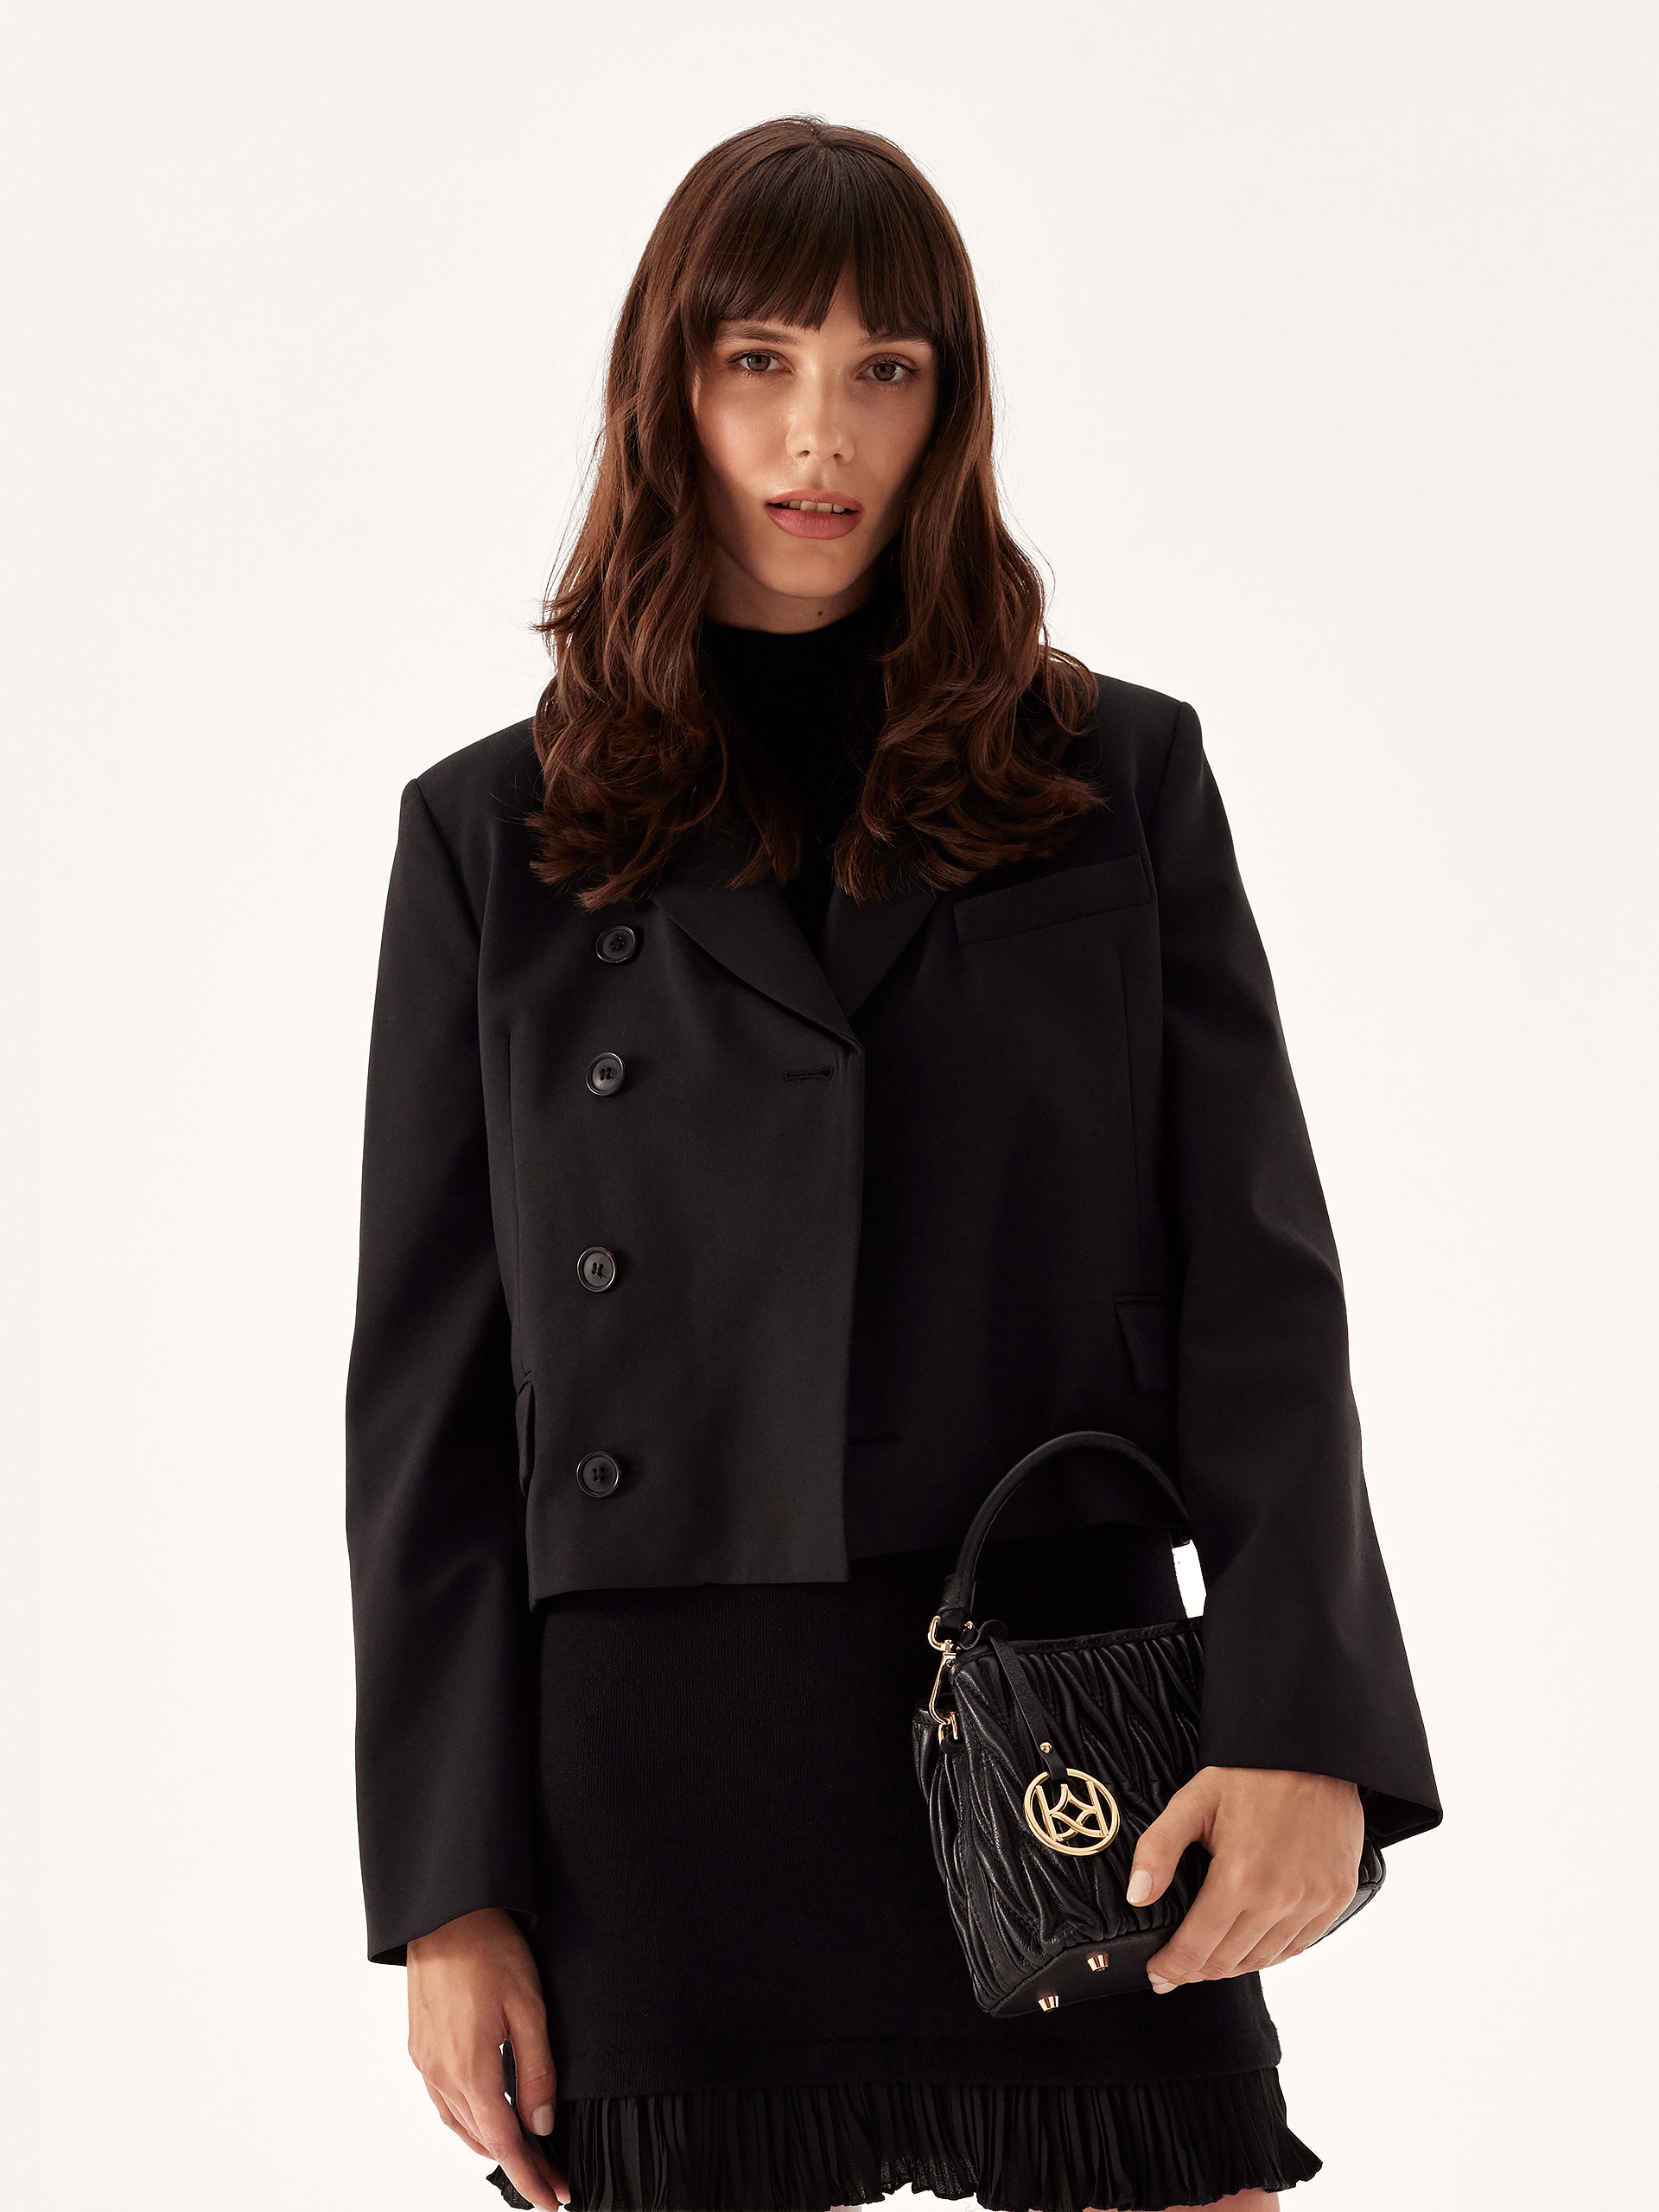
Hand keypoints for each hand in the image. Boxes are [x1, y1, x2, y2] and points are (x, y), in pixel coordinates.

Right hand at [406, 1907, 569, 2208]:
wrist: (445, 1913)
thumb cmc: (490, 1952)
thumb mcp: (529, 2008)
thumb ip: (537, 2071)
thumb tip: (543, 2126)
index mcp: (471, 2071)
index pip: (505, 2144)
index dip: (531, 2178)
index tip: (554, 2201)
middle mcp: (441, 2075)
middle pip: (483, 2140)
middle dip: (518, 2165)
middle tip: (552, 2178)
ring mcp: (425, 2063)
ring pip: (459, 2125)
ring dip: (492, 2145)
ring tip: (524, 2156)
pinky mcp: (419, 2048)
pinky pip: (444, 2101)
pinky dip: (468, 2121)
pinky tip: (486, 2115)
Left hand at [1127, 1765, 1362, 1991]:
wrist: (1312, 1750)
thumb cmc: (1249, 1773)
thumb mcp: (1192, 1802)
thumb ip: (1158, 1850)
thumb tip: (1136, 1897)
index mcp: (1238, 1877)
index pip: (1197, 1950)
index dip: (1171, 1969)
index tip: (1156, 1974)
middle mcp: (1279, 1899)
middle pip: (1228, 1962)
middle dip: (1196, 1970)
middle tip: (1177, 1967)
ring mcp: (1312, 1902)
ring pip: (1263, 1959)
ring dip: (1232, 1964)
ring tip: (1210, 1956)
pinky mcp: (1336, 1897)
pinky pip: (1298, 1945)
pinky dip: (1271, 1951)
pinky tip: (1252, 1943)